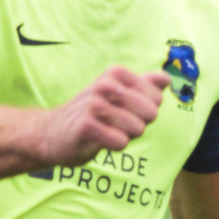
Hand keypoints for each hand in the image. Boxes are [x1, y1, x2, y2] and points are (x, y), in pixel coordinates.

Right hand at [35, 66, 167, 166]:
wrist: (52, 133)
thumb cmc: (91, 115)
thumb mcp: (117, 94)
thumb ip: (144, 85)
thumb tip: (167, 79)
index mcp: (116, 73)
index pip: (157, 98)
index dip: (145, 111)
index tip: (124, 110)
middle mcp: (105, 84)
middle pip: (151, 113)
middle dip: (138, 125)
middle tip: (114, 123)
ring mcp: (94, 104)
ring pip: (138, 128)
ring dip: (125, 136)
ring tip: (105, 131)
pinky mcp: (85, 126)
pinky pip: (121, 142)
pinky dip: (114, 146)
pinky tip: (98, 140)